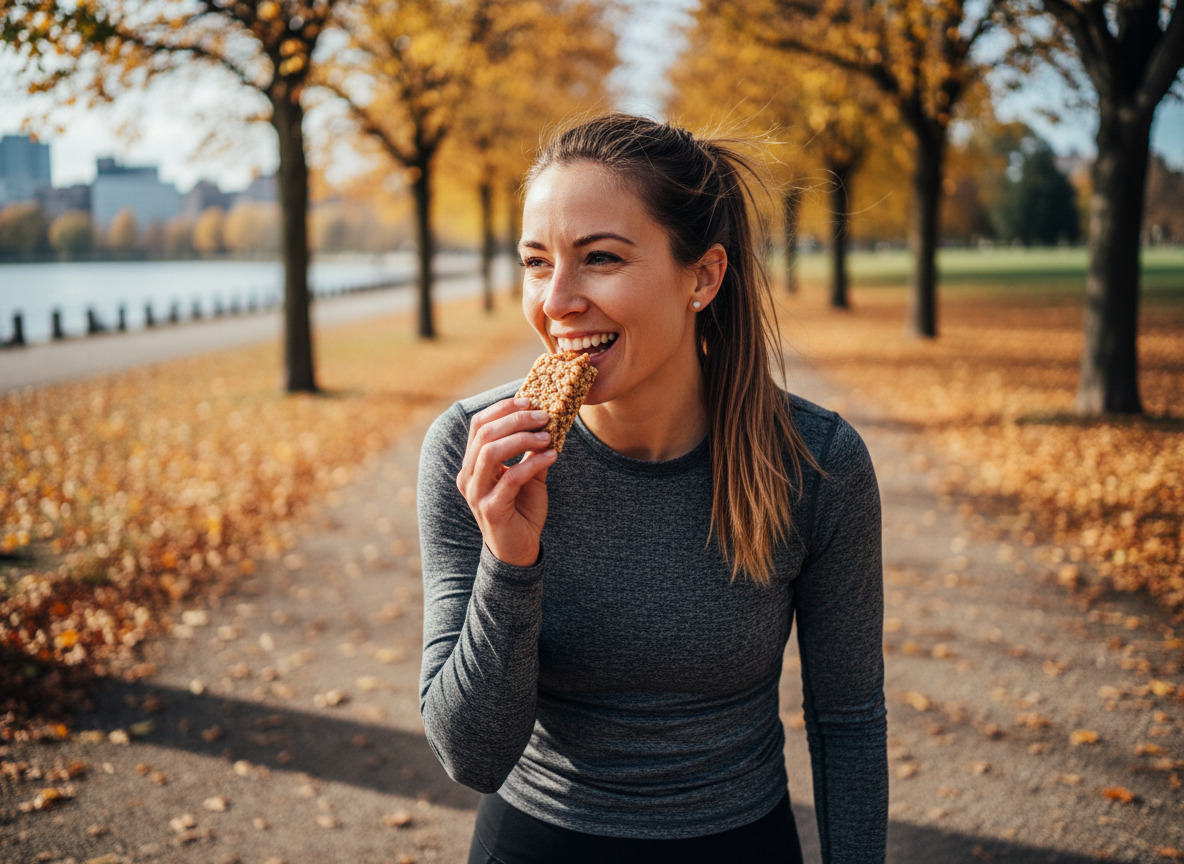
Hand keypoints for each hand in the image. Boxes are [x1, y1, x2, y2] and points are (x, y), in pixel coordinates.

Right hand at [457, 397, 557, 566]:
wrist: (519, 550)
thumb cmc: (521, 510)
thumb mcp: (529, 475)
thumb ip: (532, 451)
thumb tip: (548, 421)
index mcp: (473, 464)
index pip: (479, 424)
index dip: (503, 408)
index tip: (530, 400)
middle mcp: (469, 476)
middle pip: (484, 434)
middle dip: (516, 419)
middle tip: (544, 415)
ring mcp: (477, 493)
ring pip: (490, 452)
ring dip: (522, 438)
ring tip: (547, 435)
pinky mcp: (491, 508)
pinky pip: (510, 478)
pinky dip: (533, 463)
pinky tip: (552, 456)